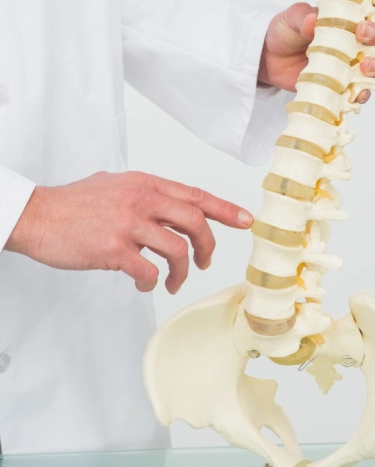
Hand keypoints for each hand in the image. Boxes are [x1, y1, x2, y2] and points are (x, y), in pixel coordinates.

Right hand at [5, 172, 253, 294]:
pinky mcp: (113, 249)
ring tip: (173, 282)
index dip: (225, 209)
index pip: (195, 195)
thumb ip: (142, 194)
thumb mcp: (113, 185)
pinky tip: (143, 282)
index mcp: (144, 184)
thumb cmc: (72, 204)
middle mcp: (140, 199)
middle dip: (208, 248)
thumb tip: (163, 206)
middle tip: (205, 263)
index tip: (246, 221)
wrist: (36, 216)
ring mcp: (128, 223)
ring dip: (182, 272)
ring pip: (178, 250)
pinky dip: (152, 282)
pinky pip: (149, 271)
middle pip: (195, 223)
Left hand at [258, 0, 374, 103]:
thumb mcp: (291, 18)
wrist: (269, 61)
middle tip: (362, 33)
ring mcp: (354, 63)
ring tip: (365, 65)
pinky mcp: (345, 84)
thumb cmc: (285, 32)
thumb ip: (302, 17)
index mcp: (351, 14)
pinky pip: (362, 91)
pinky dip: (364, 92)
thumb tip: (312, 21)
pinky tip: (357, 92)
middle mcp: (358, 39)